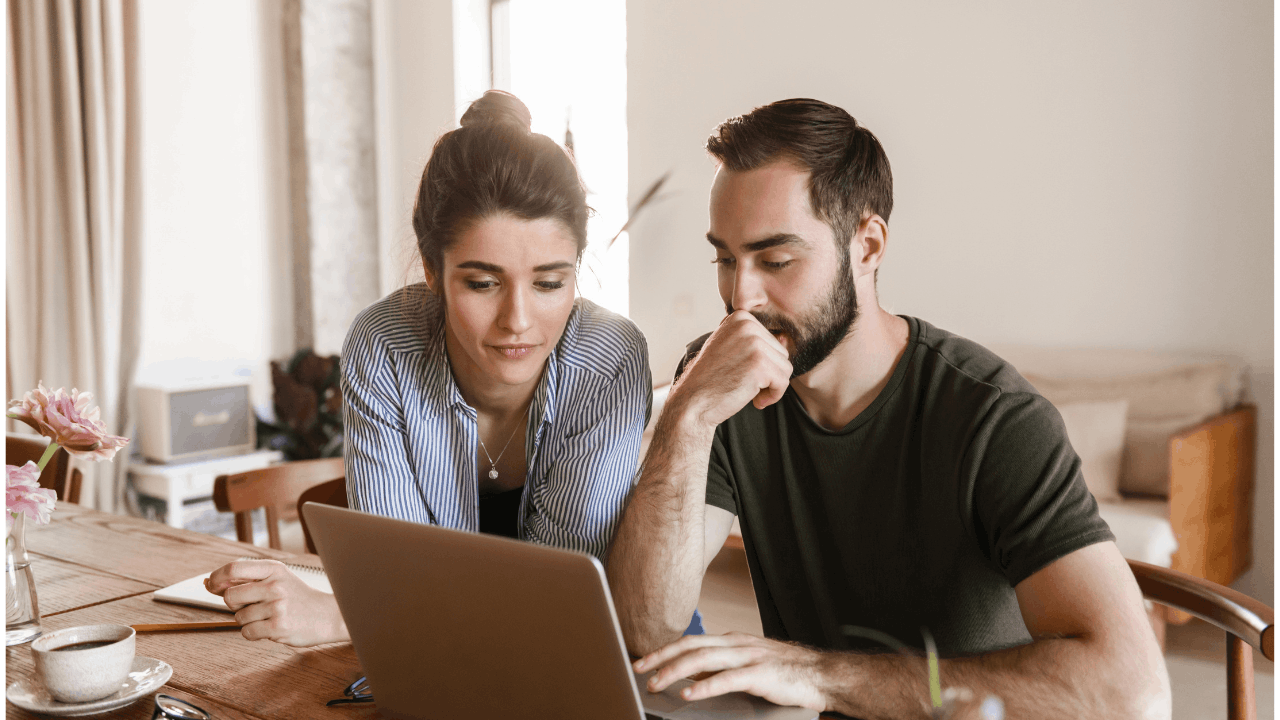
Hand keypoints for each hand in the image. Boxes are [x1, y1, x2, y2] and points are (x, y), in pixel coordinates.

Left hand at [204, 559, 348, 646]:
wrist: (327, 615)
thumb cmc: (297, 597)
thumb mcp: (276, 579)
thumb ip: (245, 580)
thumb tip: (208, 582)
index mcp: (274, 569)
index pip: (234, 568)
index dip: (217, 577)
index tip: (212, 585)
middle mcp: (275, 585)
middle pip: (230, 596)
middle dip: (233, 605)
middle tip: (250, 605)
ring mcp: (277, 607)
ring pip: (238, 618)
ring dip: (247, 621)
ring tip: (267, 616)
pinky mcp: (278, 627)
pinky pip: (247, 633)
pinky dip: (253, 633)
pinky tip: (269, 627)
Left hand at [633, 632, 826, 711]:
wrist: (822, 674)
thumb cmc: (785, 671)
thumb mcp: (748, 663)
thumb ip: (722, 666)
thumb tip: (691, 676)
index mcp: (732, 640)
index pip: (691, 642)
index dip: (664, 650)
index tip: (643, 661)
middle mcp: (737, 644)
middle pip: (690, 646)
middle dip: (660, 657)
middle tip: (637, 669)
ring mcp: (748, 657)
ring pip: (703, 660)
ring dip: (675, 672)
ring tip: (656, 683)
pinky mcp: (760, 675)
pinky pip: (727, 679)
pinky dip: (704, 687)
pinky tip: (689, 695)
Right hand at [672, 311, 791, 426]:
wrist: (693, 401)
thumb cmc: (712, 378)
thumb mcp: (731, 349)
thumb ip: (754, 341)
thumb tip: (786, 339)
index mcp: (740, 317)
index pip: (771, 341)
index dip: (760, 363)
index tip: (741, 372)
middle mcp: (747, 325)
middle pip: (781, 353)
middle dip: (768, 374)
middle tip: (744, 384)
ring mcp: (754, 343)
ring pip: (785, 368)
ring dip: (771, 386)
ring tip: (748, 391)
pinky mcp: (760, 364)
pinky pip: (784, 382)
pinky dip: (773, 396)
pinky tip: (755, 401)